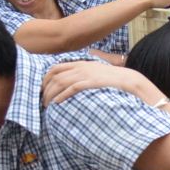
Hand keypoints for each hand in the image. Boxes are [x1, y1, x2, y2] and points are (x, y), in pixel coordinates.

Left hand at [43, 59, 159, 105]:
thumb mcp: (96, 72)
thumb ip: (84, 74)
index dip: (45, 78)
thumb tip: (74, 84)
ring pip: (60, 82)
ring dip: (51, 94)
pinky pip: (72, 88)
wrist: (128, 79)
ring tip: (47, 105)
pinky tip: (57, 103)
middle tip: (42, 100)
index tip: (41, 89)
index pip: (55, 68)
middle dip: (45, 88)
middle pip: (55, 76)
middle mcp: (80, 67)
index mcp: (80, 63)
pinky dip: (62, 95)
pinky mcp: (90, 82)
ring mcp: (85, 74)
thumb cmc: (113, 79)